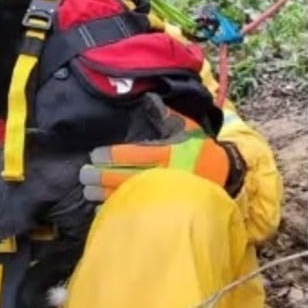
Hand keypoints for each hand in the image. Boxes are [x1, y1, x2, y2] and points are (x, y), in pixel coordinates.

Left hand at [78, 98, 245, 203]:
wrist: (224, 175)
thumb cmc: (201, 149)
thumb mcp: (188, 126)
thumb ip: (165, 114)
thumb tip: (147, 97)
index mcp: (168, 153)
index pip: (133, 154)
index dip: (111, 155)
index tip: (95, 155)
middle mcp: (163, 175)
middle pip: (125, 176)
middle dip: (101, 176)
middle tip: (83, 174)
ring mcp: (163, 195)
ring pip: (127, 195)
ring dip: (104, 193)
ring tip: (87, 190)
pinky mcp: (164, 209)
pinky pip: (137, 210)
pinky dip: (117, 209)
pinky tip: (103, 208)